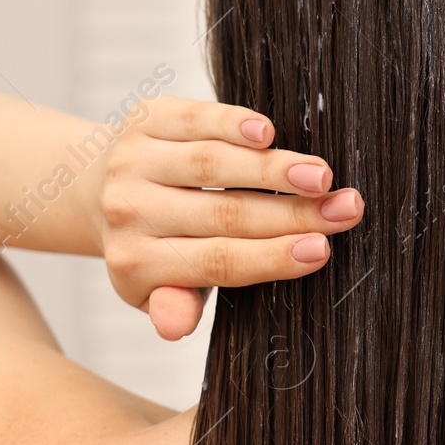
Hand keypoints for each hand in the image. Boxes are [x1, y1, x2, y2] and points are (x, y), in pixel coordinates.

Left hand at [95, 95, 361, 340]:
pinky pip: (193, 120)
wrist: (99, 186)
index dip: (272, 256)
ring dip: (273, 169)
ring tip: (322, 175)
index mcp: (137, 264)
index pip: (217, 262)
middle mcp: (128, 211)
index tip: (322, 250)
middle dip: (294, 213)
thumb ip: (175, 304)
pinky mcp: (144, 118)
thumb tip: (177, 326)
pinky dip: (231, 124)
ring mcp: (133, 161)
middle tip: (346, 210)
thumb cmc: (155, 244)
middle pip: (224, 214)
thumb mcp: (160, 287)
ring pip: (211, 165)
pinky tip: (267, 132)